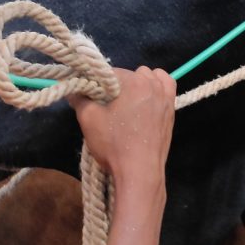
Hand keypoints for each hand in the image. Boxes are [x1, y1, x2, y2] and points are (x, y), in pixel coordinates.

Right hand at [69, 67, 175, 188]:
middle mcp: (152, 84)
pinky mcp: (172, 110)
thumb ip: (79, 98)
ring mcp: (166, 97)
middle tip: (107, 105)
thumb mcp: (88, 119)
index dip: (97, 83)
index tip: (91, 97)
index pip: (109, 72)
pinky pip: (166, 87)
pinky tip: (146, 99)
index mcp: (133, 81)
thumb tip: (73, 89)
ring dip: (137, 84)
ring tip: (126, 103)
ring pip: (149, 77)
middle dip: (117, 85)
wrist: (139, 172)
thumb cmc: (113, 144)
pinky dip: (156, 87)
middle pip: (129, 74)